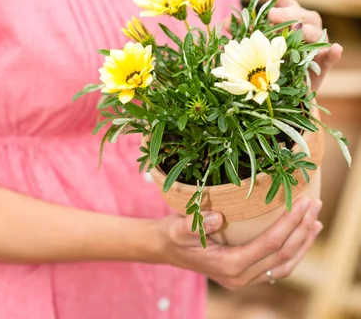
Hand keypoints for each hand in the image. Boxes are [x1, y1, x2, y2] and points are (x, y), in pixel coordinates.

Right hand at [156, 197, 321, 289]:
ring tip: (315, 221)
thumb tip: (217, 217)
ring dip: (303, 243)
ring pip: (285, 266)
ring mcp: (244, 278)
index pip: (270, 244)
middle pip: (283, 256)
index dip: (289, 223)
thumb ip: (196, 224)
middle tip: (315, 205)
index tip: (302, 202)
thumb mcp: (179, 227)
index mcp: (230, 266)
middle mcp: (241, 277)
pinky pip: (277, 267)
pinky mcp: (246, 273)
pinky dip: (293, 251)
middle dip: (302, 230)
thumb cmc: (173, 234)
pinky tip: (300, 235)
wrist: (165, 249)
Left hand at [248, 0, 342, 91]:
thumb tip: (226, 22)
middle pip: (296, 11)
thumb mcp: (257, 44)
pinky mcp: (323, 62)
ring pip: (314, 32)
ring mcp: (316, 41)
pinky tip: (334, 49)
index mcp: (287, 13)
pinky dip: (332, 52)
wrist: (289, 86)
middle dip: (285, 12)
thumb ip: (244, 31)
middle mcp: (304, 22)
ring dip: (306, 31)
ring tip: (299, 32)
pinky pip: (330, 56)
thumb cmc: (272, 58)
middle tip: (271, 15)